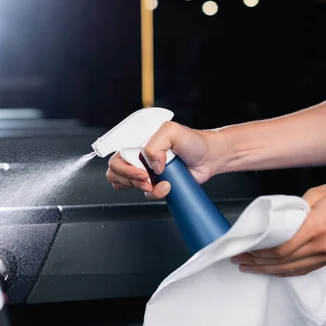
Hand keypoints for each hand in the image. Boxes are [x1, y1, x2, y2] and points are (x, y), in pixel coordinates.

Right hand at [106, 122, 222, 199]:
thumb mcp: (172, 131)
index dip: (125, 168)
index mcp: (137, 142)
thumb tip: (151, 165)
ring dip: (141, 187)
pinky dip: (154, 194)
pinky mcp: (154, 184)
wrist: (209, 158)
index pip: (116, 156)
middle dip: (131, 179)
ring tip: (157, 183)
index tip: (141, 171)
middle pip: (115, 172)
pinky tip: (167, 186)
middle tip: (147, 178)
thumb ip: (156, 144)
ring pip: (125, 185)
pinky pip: (144, 194)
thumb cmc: (193, 141)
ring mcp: (144, 171)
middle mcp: (137, 156)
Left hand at [231, 180, 325, 276]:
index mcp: (315, 228)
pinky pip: (305, 269)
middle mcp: (321, 246)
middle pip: (282, 262)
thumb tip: (278, 218)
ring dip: (269, 271)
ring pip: (292, 270)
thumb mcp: (317, 193)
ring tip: (251, 269)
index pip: (279, 248)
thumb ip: (295, 208)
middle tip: (239, 262)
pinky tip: (275, 271)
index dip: (258, 253)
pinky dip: (287, 271)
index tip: (243, 250)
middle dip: (257, 263)